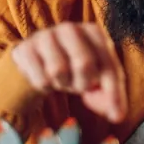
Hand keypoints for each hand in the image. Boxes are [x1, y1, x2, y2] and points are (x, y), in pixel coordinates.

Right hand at [12, 22, 126, 122]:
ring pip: (58, 70)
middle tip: (79, 86)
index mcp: (95, 32)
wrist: (38, 62)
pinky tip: (46, 78)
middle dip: (83, 83)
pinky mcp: (25, 48)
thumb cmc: (75, 69)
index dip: (114, 93)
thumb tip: (118, 116)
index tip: (117, 116)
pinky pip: (39, 78)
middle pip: (83, 63)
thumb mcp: (96, 80)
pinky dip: (45, 87)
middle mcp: (71, 28)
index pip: (108, 65)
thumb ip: (111, 96)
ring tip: (62, 79)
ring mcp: (45, 35)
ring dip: (62, 84)